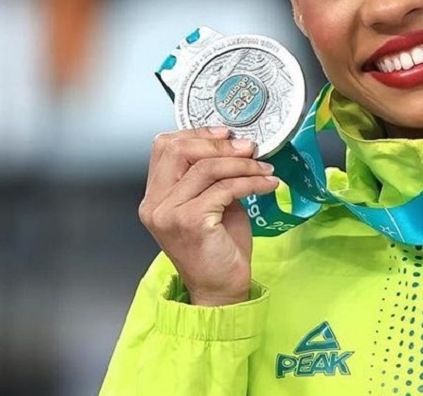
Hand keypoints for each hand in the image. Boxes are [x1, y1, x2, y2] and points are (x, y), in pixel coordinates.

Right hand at [138, 127, 279, 305]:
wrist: (221, 288)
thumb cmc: (218, 247)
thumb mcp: (212, 202)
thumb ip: (212, 176)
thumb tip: (237, 145)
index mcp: (155, 195)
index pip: (164, 147)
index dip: (197, 134)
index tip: (227, 134)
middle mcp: (155, 203)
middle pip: (178, 150)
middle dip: (219, 144)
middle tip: (249, 149)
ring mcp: (168, 213)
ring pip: (206, 168)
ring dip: (242, 164)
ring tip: (264, 169)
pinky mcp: (190, 222)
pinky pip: (224, 188)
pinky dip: (250, 182)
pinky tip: (267, 185)